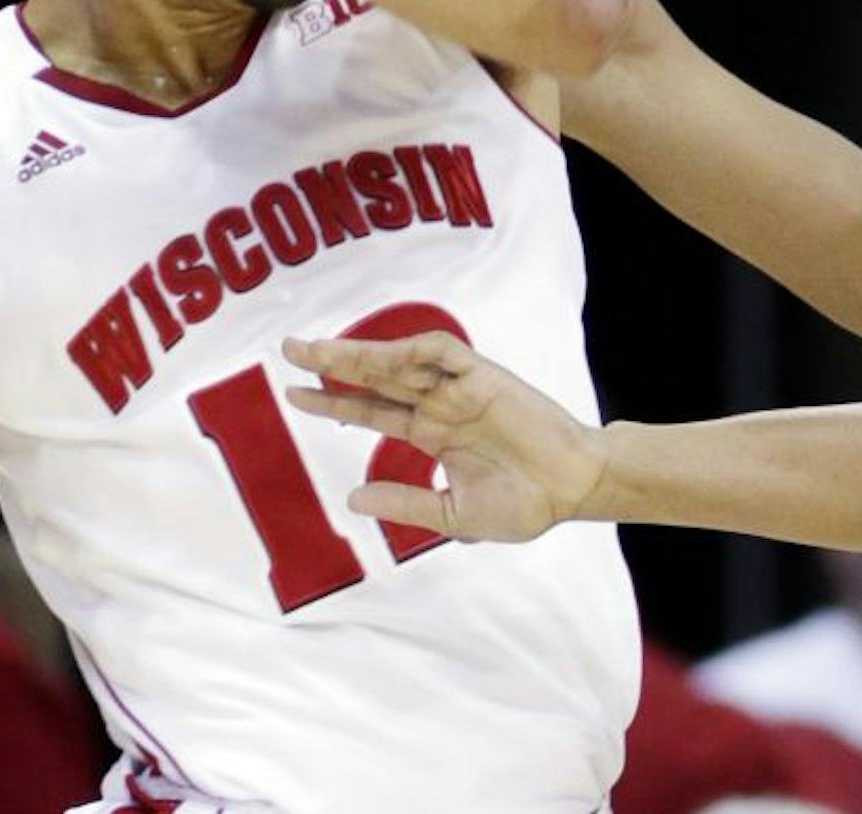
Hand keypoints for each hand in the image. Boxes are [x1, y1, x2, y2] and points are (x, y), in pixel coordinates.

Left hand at [282, 332, 606, 543]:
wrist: (572, 490)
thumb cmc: (523, 503)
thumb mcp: (453, 513)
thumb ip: (406, 501)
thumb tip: (352, 499)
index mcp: (431, 433)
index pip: (370, 410)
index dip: (332, 401)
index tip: (293, 394)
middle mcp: (439, 405)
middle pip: (375, 377)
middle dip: (332, 361)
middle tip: (289, 348)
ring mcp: (459, 388)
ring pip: (400, 360)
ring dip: (362, 351)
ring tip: (321, 350)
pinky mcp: (484, 377)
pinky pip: (445, 352)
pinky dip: (416, 348)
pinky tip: (385, 353)